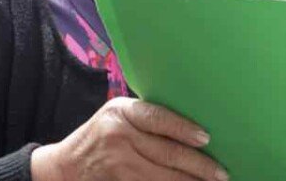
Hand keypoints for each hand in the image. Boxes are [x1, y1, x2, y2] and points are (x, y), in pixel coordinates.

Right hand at [31, 98, 227, 180]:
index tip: (206, 138)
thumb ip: (146, 115)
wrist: (65, 165)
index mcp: (122, 112)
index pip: (158, 118)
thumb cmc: (101, 133)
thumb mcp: (117, 113)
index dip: (184, 129)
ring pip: (161, 176)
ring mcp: (116, 163)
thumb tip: (191, 123)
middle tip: (221, 172)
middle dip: (197, 165)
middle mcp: (118, 135)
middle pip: (165, 153)